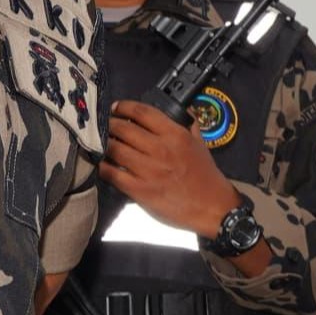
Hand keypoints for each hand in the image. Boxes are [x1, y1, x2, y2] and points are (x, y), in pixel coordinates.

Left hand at [102, 102, 239, 232]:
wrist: (212, 207)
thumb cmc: (206, 176)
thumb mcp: (200, 144)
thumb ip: (189, 124)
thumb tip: (180, 109)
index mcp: (175, 135)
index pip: (142, 112)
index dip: (124, 107)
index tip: (117, 108)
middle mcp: (160, 149)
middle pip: (123, 128)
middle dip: (111, 124)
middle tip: (107, 126)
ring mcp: (148, 170)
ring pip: (115, 149)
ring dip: (105, 144)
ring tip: (104, 144)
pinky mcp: (139, 189)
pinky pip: (113, 173)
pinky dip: (104, 167)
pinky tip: (103, 164)